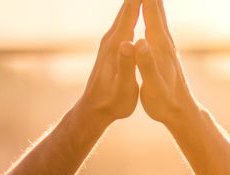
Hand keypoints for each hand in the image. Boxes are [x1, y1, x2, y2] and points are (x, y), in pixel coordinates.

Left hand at [76, 0, 139, 125]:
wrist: (94, 109)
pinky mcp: (113, 47)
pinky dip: (131, 10)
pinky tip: (135, 8)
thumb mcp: (123, 86)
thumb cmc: (112, 101)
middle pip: (127, 8)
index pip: (131, 14)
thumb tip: (128, 43)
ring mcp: (111, 42)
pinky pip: (124, 21)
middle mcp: (113, 38)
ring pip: (125, 13)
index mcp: (118, 45)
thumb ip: (125, 64)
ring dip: (134, 0)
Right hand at [135, 0, 199, 129]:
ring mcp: (166, 45)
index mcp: (158, 46)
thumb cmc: (165, 102)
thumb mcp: (153, 86)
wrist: (182, 112)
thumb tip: (139, 43)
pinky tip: (150, 8)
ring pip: (158, 14)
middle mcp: (164, 41)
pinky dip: (152, 10)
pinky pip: (156, 23)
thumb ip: (146, 64)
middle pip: (156, 8)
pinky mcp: (164, 50)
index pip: (150, 13)